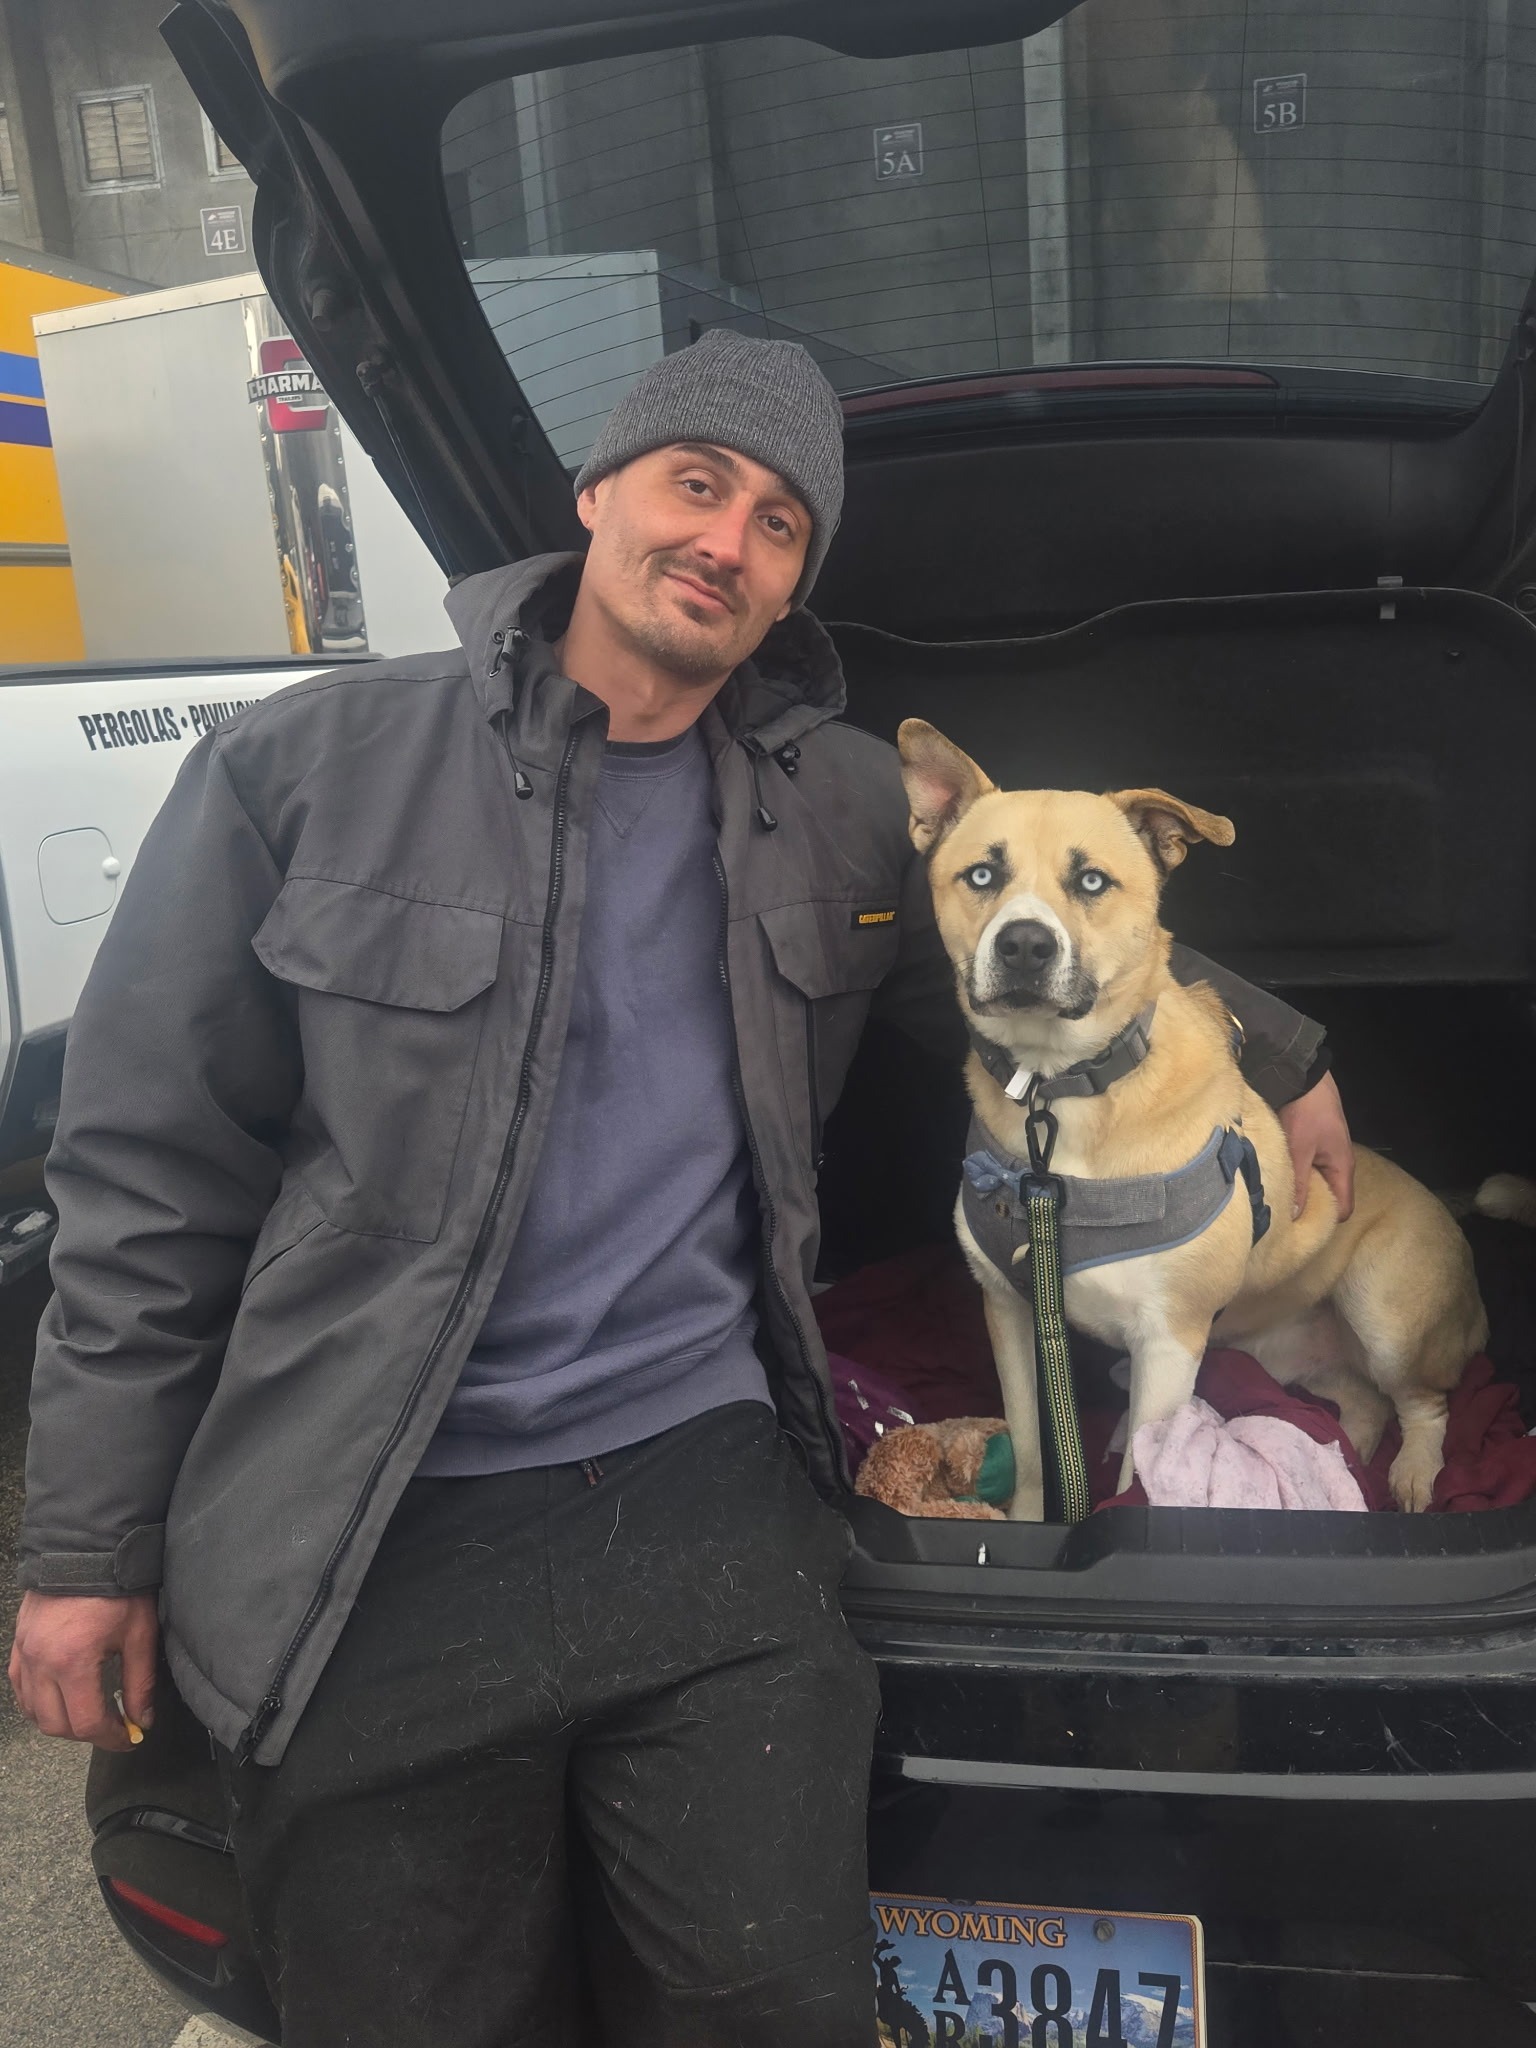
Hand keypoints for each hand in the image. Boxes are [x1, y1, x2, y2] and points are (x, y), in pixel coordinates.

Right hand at [9, 1590, 157, 1749]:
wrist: (86, 1550)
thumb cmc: (117, 1588)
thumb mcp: (139, 1634)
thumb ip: (140, 1682)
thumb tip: (142, 1720)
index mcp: (73, 1662)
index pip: (87, 1723)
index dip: (111, 1739)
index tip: (129, 1739)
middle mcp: (41, 1663)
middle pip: (57, 1724)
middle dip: (87, 1734)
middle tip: (113, 1728)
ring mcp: (25, 1654)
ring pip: (34, 1711)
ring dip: (61, 1722)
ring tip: (89, 1714)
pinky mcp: (19, 1645)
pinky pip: (20, 1689)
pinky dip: (38, 1703)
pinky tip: (60, 1699)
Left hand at [1278, 1069, 1353, 1220]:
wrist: (1301, 1073)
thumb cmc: (1305, 1111)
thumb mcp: (1300, 1150)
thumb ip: (1299, 1184)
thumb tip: (1296, 1218)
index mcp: (1342, 1166)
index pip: (1344, 1208)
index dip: (1326, 1220)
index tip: (1301, 1228)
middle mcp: (1338, 1161)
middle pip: (1328, 1196)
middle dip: (1309, 1207)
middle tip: (1282, 1216)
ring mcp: (1326, 1150)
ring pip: (1315, 1180)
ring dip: (1300, 1188)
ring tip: (1276, 1196)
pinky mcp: (1312, 1140)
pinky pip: (1307, 1165)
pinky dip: (1296, 1171)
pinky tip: (1276, 1174)